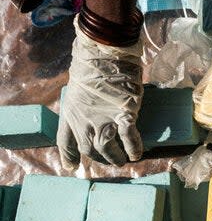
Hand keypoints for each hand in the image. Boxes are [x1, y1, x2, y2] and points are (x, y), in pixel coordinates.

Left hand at [57, 17, 143, 169]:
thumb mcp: (80, 85)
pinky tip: (137, 154)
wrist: (104, 54)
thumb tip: (95, 100)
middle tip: (109, 159)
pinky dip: (133, 148)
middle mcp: (84, 122)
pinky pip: (128, 138)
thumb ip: (85, 99)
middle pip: (89, 149)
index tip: (71, 166)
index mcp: (70, 113)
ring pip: (107, 149)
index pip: (66, 141)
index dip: (68, 156)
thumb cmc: (93, 63)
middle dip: (99, 158)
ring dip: (115, 157)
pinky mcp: (124, 115)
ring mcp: (103, 120)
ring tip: (123, 160)